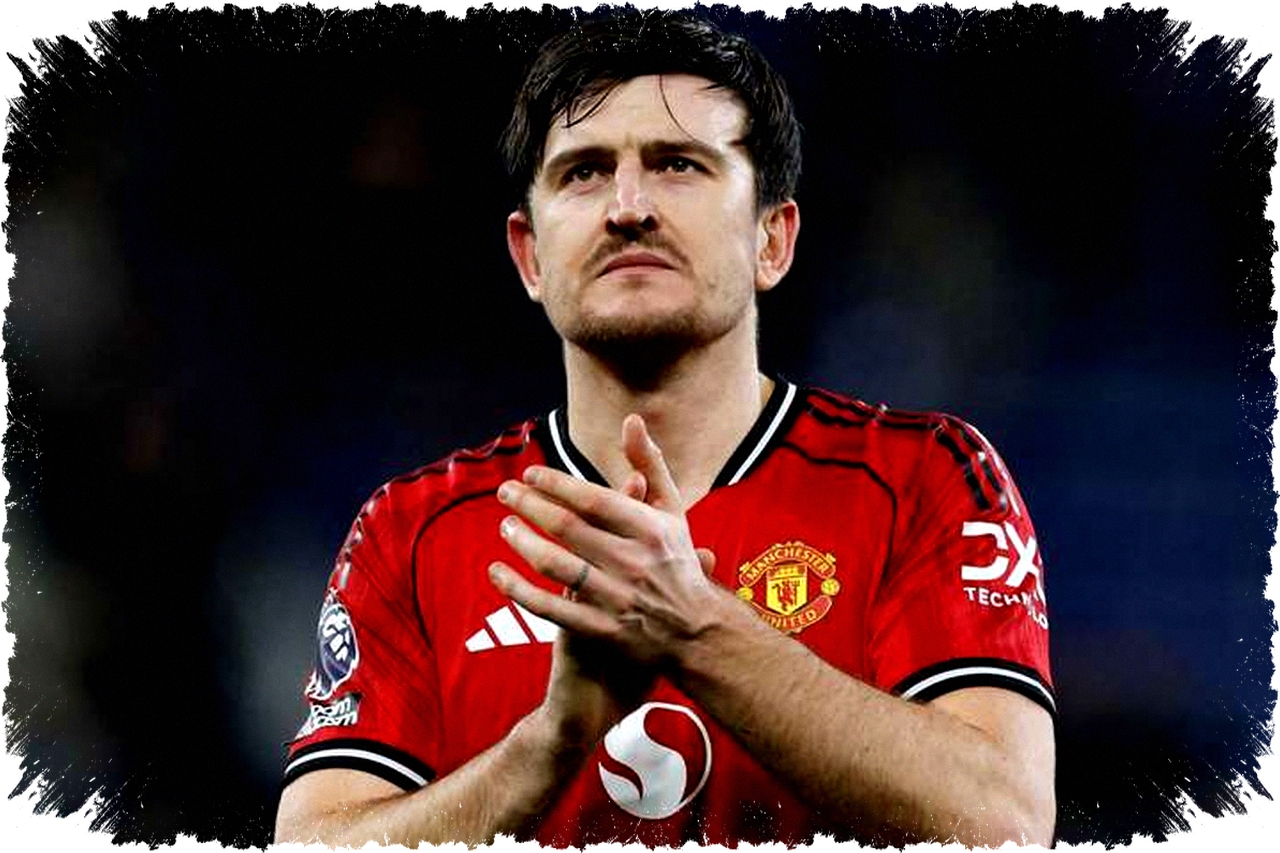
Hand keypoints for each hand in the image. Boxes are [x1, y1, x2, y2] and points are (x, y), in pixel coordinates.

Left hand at [488, 415, 721, 669]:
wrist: (698, 631)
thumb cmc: (676, 561)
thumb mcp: (673, 511)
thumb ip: (651, 464)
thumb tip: (631, 419)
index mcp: (651, 529)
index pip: (593, 499)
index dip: (555, 483)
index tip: (530, 474)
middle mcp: (634, 562)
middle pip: (568, 527)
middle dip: (529, 506)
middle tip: (504, 492)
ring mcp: (617, 598)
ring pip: (555, 565)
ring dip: (522, 542)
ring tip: (505, 526)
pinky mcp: (602, 631)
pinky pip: (550, 609)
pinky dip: (518, 590)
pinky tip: (496, 572)